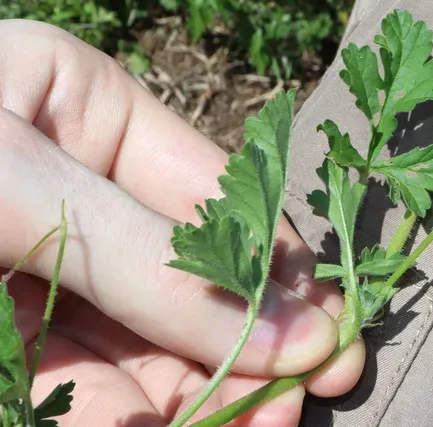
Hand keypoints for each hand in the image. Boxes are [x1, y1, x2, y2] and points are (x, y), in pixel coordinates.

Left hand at [0, 20, 363, 425]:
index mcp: (80, 106)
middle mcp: (67, 187)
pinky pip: (75, 389)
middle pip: (187, 280)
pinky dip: (120, 418)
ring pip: (138, 348)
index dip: (278, 271)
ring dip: (196, 399)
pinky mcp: (0, 347)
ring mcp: (27, 270)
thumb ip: (151, 259)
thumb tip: (302, 335)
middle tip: (289, 410)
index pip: (216, 193)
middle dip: (242, 350)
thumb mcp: (11, 179)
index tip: (329, 342)